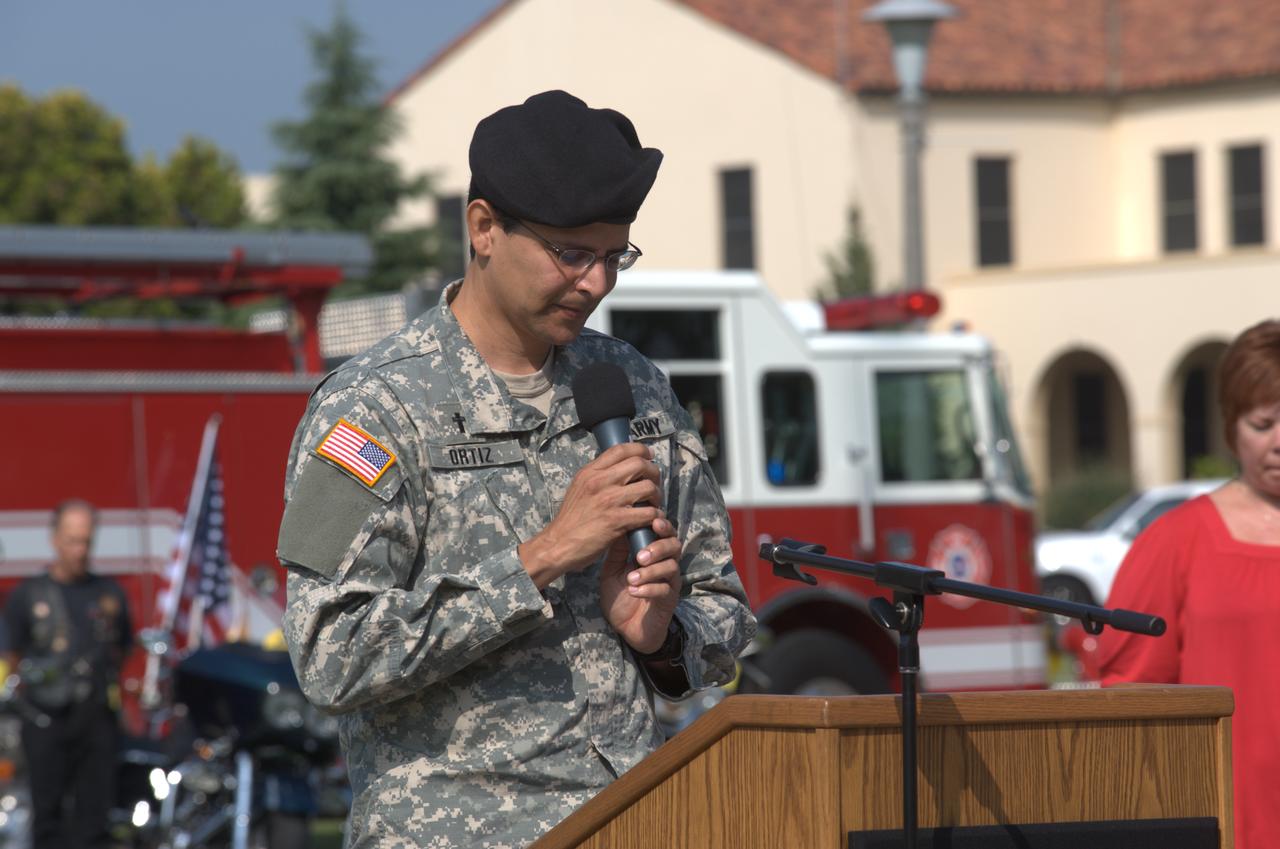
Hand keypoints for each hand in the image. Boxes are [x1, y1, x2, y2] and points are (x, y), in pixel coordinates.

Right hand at [518, 443, 661, 587]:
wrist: (558, 545)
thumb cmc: (571, 520)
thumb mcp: (579, 488)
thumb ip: (598, 476)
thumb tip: (620, 468)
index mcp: (590, 472)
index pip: (620, 449)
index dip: (640, 450)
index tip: (649, 457)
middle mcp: (599, 481)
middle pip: (639, 464)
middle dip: (654, 473)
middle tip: (654, 485)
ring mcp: (609, 501)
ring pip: (648, 487)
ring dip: (656, 496)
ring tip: (653, 504)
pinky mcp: (616, 521)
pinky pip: (648, 512)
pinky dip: (655, 515)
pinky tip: (651, 520)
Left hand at [599, 515, 682, 653]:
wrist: (625, 628)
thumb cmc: (620, 596)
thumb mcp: (611, 572)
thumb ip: (617, 552)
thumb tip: (619, 526)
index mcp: (653, 554)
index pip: (663, 533)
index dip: (662, 524)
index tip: (653, 520)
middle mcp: (665, 564)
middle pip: (675, 545)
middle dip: (659, 546)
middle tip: (640, 556)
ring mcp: (669, 582)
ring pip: (671, 567)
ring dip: (651, 571)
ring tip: (632, 579)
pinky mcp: (669, 600)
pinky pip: (665, 589)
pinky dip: (649, 589)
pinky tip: (634, 591)